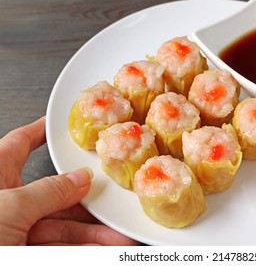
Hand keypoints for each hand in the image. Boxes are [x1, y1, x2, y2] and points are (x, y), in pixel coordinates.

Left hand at [0, 117, 138, 244]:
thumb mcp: (9, 207)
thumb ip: (49, 191)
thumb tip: (79, 178)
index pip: (19, 145)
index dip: (40, 132)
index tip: (59, 126)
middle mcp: (7, 204)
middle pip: (55, 194)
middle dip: (87, 201)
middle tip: (110, 201)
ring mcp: (17, 231)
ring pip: (63, 227)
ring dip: (94, 233)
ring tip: (119, 237)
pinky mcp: (27, 253)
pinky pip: (61, 248)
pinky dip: (86, 249)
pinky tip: (106, 248)